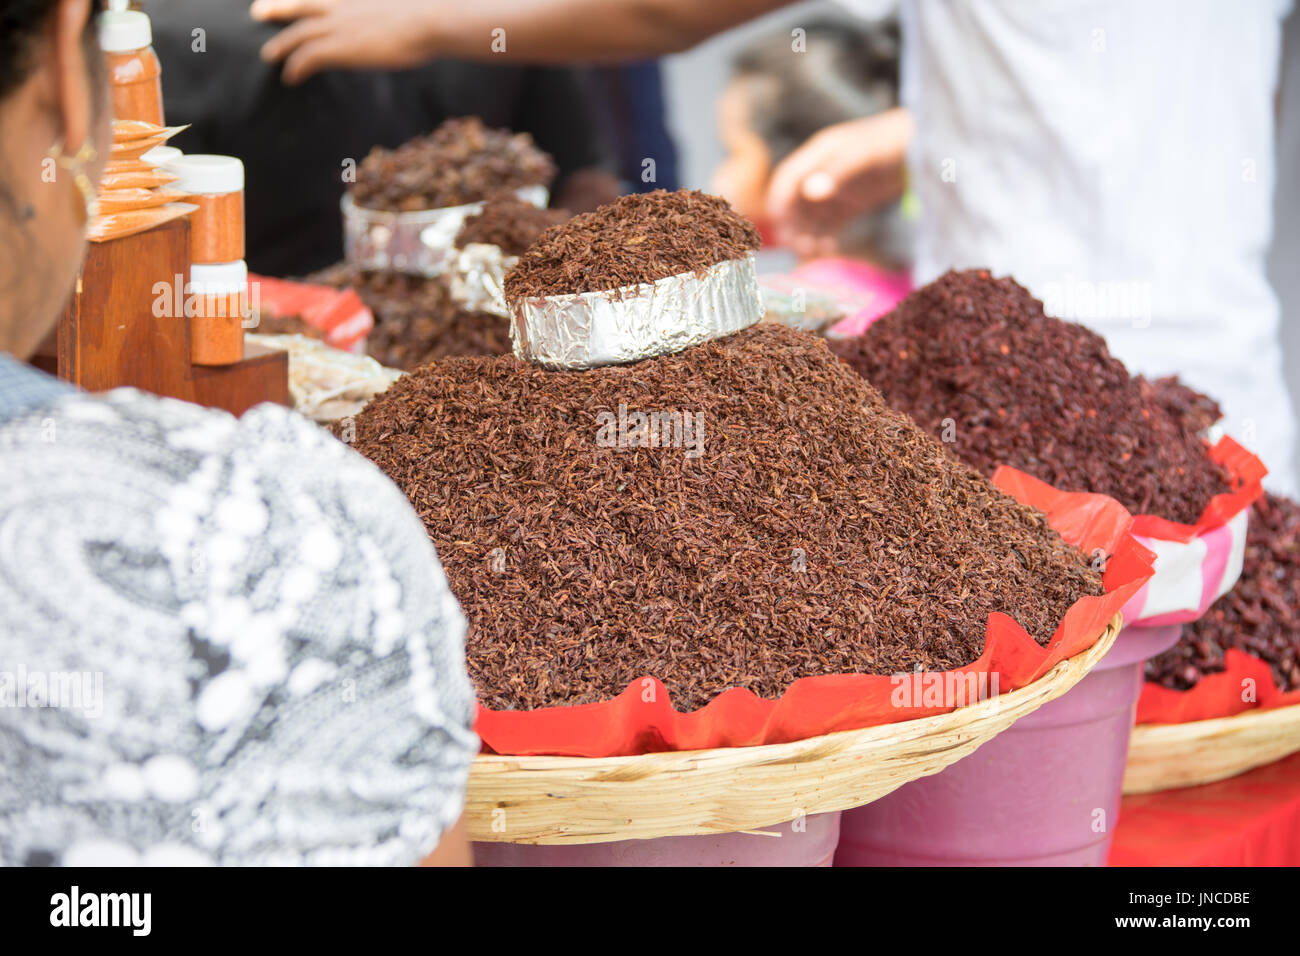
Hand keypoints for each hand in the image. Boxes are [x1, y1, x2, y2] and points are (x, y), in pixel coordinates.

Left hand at [251, 0, 441, 84]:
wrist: (427, 23)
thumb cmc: (425, 20)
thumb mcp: (400, 11)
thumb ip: (386, 16)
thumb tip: (392, 25)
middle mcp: (342, 7)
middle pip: (301, 6)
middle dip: (277, 8)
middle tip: (258, 12)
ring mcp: (339, 26)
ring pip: (298, 33)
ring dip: (281, 45)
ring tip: (270, 56)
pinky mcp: (340, 47)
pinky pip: (307, 57)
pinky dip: (295, 67)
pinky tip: (290, 78)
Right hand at [764, 108, 912, 257]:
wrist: (928, 146)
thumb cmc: (894, 142)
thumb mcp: (864, 154)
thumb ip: (837, 172)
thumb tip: (809, 192)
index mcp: (820, 153)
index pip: (788, 177)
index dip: (779, 199)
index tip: (779, 224)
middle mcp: (824, 171)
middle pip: (795, 200)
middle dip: (792, 223)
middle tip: (797, 245)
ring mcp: (838, 188)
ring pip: (811, 215)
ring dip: (806, 232)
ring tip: (812, 250)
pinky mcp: (852, 203)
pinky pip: (830, 223)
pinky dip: (824, 235)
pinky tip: (828, 247)